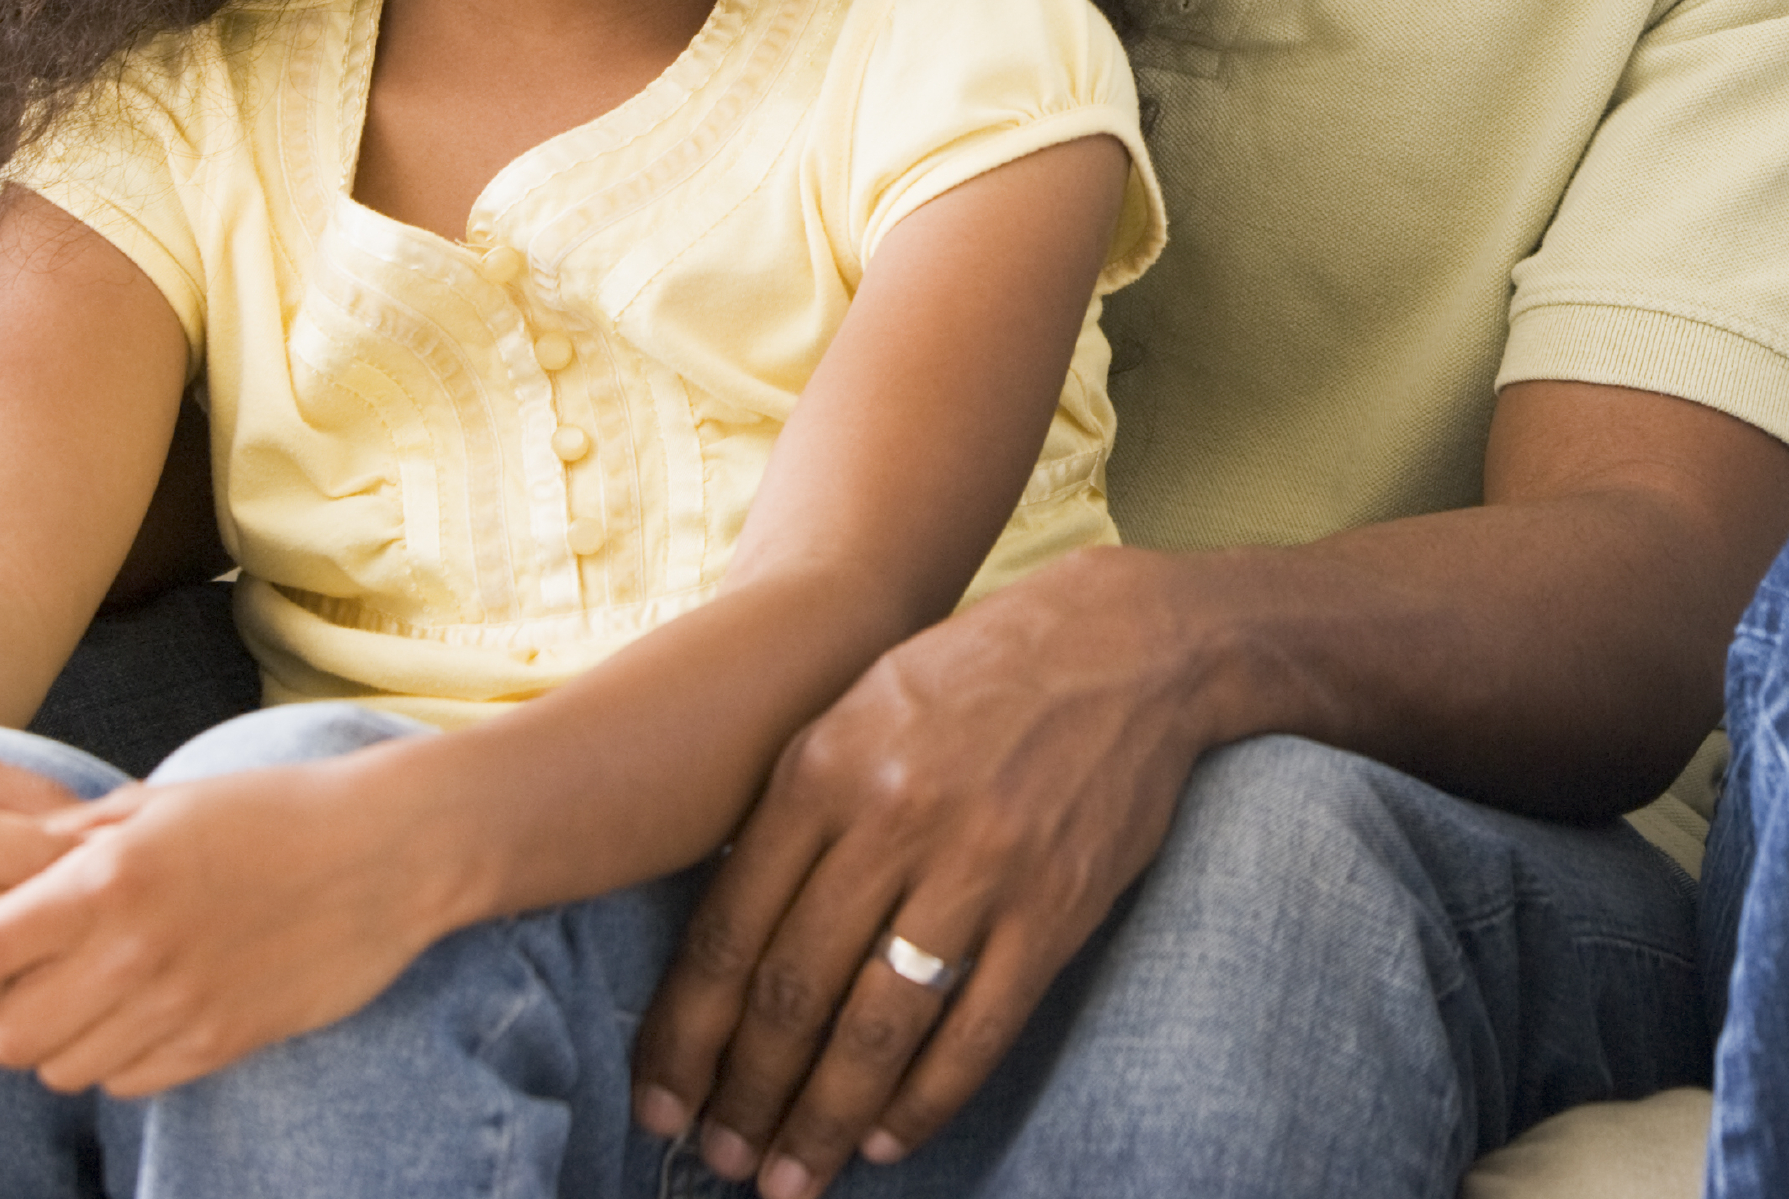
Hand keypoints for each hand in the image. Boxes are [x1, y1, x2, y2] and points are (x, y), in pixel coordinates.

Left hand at [0, 756, 445, 1096]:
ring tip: (94, 998)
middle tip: (30, 985)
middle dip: (3, 1016)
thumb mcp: (167, 801)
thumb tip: (7, 866)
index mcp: (108, 879)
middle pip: (6, 1034)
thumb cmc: (274, 811)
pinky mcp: (220, 1041)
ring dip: (61, 1041)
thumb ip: (79, 840)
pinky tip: (148, 1014)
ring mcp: (178, 1004)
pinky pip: (126, 1083)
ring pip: (61, 1068)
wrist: (391, 849)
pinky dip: (119, 1061)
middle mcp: (132, 949)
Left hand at [632, 549, 1208, 1198]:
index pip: (731, 931)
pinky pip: (977, 1030)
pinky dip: (926, 1099)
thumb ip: (794, 809)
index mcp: (825, 767)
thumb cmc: (973, 675)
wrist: (1127, 643)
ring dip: (824, 1119)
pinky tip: (886, 1138)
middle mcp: (894, 819)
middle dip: (747, 1095)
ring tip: (791, 1178)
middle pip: (794, 991)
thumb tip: (728, 938)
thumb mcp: (858, 706)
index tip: (662, 1103)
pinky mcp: (1055, 907)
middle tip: (723, 1160)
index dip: (687, 1036)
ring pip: (878, 1026)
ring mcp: (982, 867)